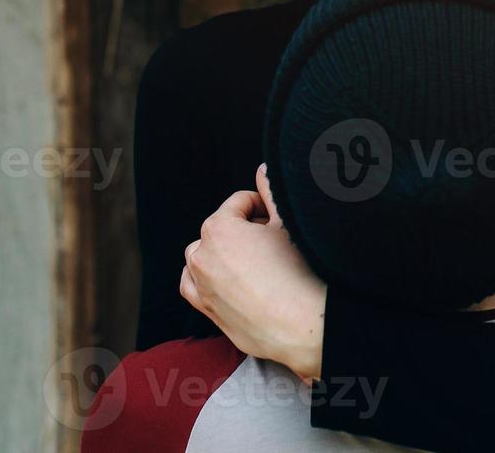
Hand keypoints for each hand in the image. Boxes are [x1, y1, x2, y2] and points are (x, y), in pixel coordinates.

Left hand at [181, 165, 326, 381]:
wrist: (302, 324)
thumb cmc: (297, 271)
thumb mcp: (287, 223)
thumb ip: (270, 190)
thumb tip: (263, 171)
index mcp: (218, 228)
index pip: (240, 202)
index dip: (263, 206)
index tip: (279, 219)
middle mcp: (202, 255)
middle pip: (220, 228)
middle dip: (242, 230)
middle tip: (272, 241)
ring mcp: (201, 285)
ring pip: (202, 257)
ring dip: (221, 253)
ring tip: (252, 261)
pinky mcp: (207, 311)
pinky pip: (193, 286)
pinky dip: (204, 279)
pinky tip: (229, 281)